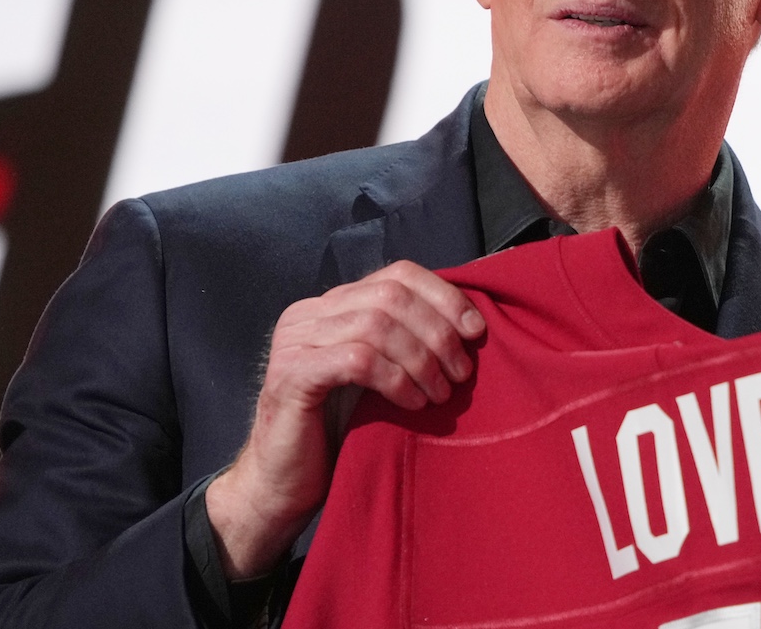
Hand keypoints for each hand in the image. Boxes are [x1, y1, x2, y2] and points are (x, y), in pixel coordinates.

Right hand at [205, 260, 485, 578]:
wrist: (283, 486)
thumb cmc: (338, 432)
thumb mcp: (379, 375)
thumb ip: (405, 341)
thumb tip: (471, 325)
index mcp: (330, 305)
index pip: (397, 274)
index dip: (444, 297)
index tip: (477, 331)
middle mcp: (308, 313)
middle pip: (392, 295)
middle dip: (438, 332)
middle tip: (462, 373)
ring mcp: (294, 341)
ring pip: (377, 325)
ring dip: (422, 359)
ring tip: (441, 393)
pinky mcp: (292, 374)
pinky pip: (359, 360)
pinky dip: (396, 379)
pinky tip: (413, 404)